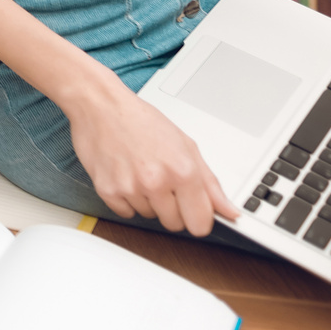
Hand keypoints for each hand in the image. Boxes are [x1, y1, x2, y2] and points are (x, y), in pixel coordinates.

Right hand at [60, 74, 242, 235]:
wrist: (100, 105)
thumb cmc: (141, 120)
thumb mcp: (185, 146)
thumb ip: (210, 183)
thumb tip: (230, 211)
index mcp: (183, 171)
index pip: (200, 224)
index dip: (197, 217)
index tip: (192, 209)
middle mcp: (157, 182)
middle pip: (174, 224)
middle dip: (172, 208)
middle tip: (162, 182)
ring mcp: (130, 188)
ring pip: (149, 216)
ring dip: (147, 201)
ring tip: (140, 172)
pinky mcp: (107, 190)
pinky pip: (125, 212)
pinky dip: (126, 199)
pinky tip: (125, 176)